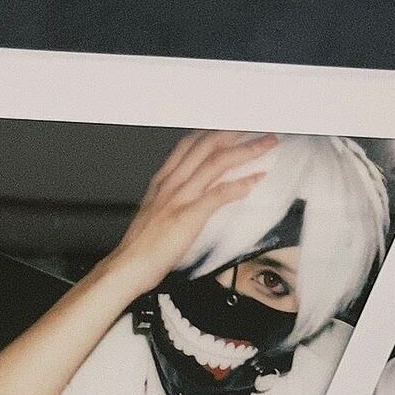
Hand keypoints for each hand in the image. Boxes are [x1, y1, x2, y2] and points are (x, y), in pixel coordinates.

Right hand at [97, 130, 276, 301]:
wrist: (128, 266)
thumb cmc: (141, 246)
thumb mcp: (155, 213)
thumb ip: (171, 200)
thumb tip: (191, 197)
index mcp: (163, 181)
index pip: (190, 145)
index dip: (214, 134)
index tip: (233, 128)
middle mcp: (172, 183)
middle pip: (207, 147)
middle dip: (236, 134)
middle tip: (258, 130)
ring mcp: (180, 198)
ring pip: (216, 163)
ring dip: (245, 152)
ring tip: (265, 146)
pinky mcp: (188, 216)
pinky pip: (219, 194)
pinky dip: (240, 185)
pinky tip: (255, 180)